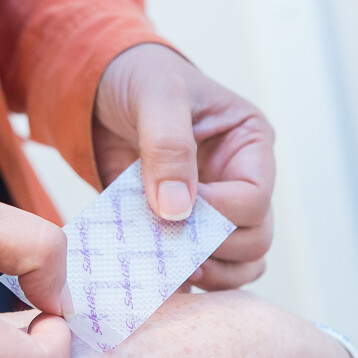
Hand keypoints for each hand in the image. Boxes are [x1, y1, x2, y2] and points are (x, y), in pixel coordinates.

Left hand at [94, 44, 274, 289]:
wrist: (102, 91)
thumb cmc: (139, 78)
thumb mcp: (156, 97)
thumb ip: (168, 147)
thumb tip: (178, 209)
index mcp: (249, 145)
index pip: (254, 198)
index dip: (218, 213)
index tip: (174, 210)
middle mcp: (241, 182)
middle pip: (255, 239)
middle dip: (215, 249)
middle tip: (169, 246)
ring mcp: (216, 210)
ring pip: (240, 263)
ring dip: (209, 273)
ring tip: (167, 264)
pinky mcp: (187, 230)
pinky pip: (202, 269)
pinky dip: (184, 279)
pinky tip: (156, 273)